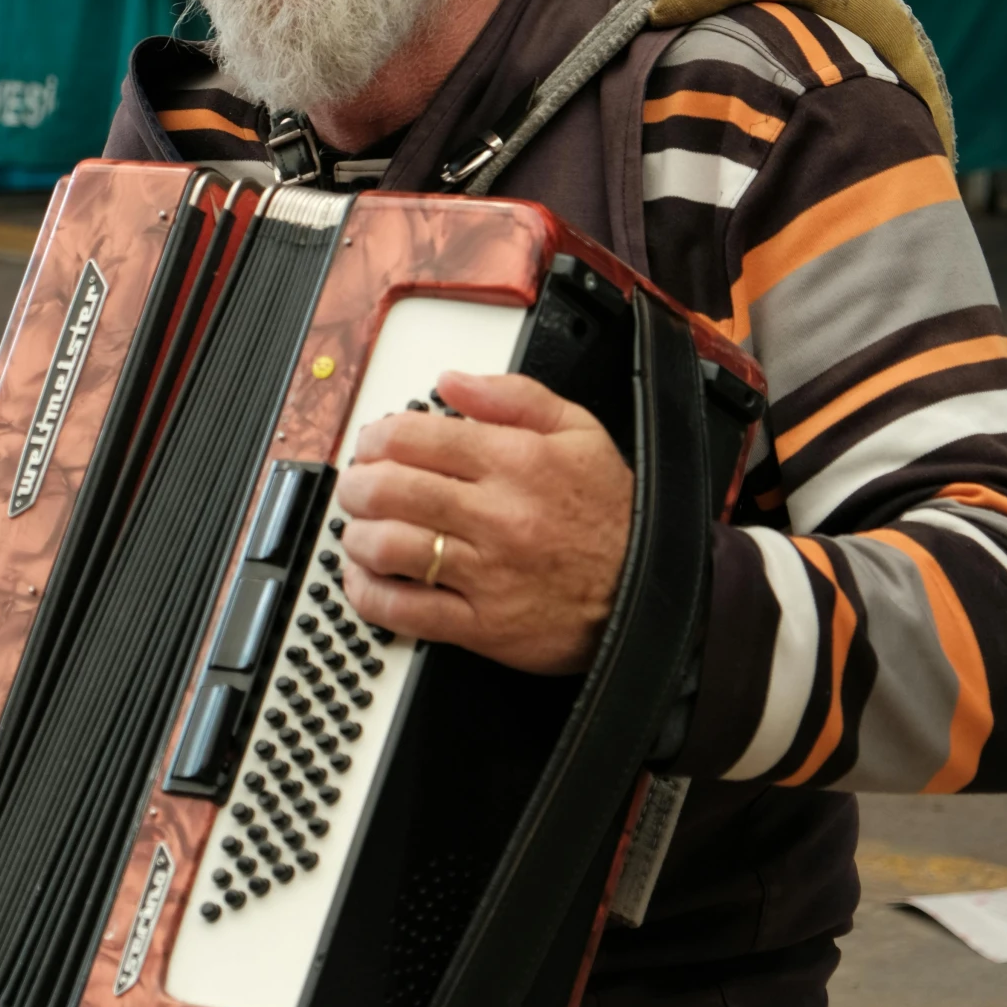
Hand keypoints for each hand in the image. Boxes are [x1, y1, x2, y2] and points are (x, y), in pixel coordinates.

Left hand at [335, 371, 633, 674]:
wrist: (650, 591)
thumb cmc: (610, 514)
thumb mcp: (579, 431)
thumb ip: (513, 395)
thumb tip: (452, 381)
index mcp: (515, 461)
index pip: (414, 437)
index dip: (376, 437)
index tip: (371, 444)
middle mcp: (497, 515)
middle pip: (390, 489)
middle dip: (356, 484)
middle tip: (356, 486)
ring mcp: (487, 573)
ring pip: (390, 547)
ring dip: (357, 537)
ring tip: (359, 531)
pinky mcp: (483, 625)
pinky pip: (406, 611)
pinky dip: (370, 595)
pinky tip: (365, 580)